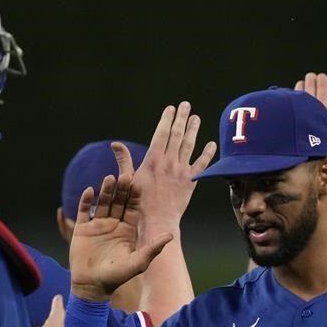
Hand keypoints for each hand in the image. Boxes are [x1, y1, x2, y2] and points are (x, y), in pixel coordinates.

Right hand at [68, 173, 172, 300]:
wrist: (92, 286)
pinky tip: (90, 190)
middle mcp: (114, 224)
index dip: (135, 196)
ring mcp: (98, 225)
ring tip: (109, 178)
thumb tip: (170, 235)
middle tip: (125, 175)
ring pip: (102, 203)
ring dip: (105, 191)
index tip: (138, 184)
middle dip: (122, 190)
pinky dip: (86, 200)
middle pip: (118, 202)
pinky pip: (84, 210)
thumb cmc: (117, 277)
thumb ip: (153, 248)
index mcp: (128, 229)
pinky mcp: (82, 228)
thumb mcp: (138, 262)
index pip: (132, 208)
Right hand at [111, 101, 215, 237]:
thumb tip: (115, 144)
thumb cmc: (139, 203)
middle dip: (181, 118)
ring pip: (189, 146)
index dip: (166, 119)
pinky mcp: (191, 182)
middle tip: (185, 105)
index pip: (162, 133)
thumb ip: (124, 160)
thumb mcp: (129, 179)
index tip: (170, 108)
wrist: (156, 221)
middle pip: (177, 135)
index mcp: (153, 159)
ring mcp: (181, 171)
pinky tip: (211, 144)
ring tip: (196, 118)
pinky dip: (207, 153)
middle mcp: (169, 162)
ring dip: (193, 130)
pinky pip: (202, 165)